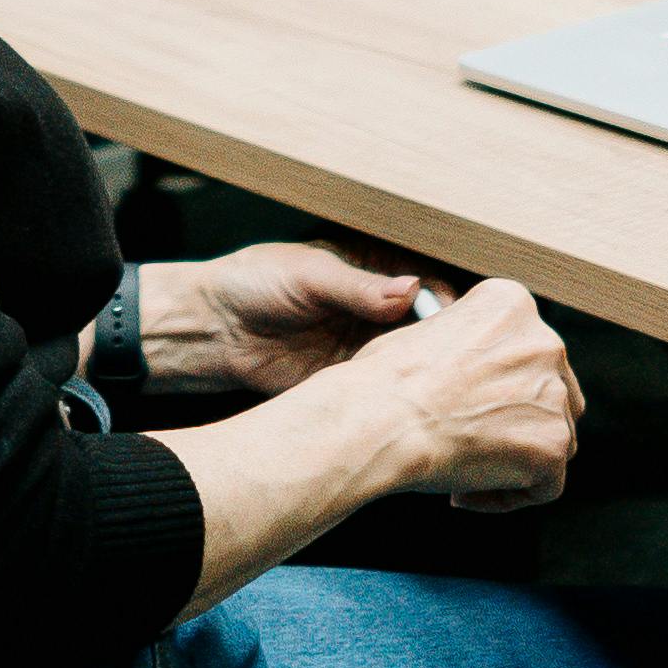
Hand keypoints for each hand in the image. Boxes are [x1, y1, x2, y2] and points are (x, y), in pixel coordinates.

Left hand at [149, 240, 433, 395]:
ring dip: (423, 368)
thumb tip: (410, 288)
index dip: (443, 297)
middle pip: (425, 323)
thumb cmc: (253, 284)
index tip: (455, 315)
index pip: (423, 280)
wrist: (212, 331)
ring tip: (437, 377)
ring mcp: (363, 345)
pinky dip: (396, 393)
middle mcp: (374, 309)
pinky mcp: (349, 379)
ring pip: (409, 358)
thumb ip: (359, 286)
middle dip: (441, 337)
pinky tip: (406, 398)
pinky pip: (382, 388)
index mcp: (370, 269)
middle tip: (454, 352)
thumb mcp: (310, 275)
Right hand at [348, 276, 582, 509]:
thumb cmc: (382, 383)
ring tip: (461, 473)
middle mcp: (544, 342)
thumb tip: (468, 378)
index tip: (464, 408)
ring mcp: (554, 395)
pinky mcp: (553, 444)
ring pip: (554, 440)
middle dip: (517, 423)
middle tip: (470, 443)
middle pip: (553, 394)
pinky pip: (545, 485)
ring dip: (513, 460)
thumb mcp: (427, 336)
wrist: (380, 421)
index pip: (528, 353)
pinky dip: (506, 496)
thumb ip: (465, 350)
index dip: (499, 388)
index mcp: (512, 305)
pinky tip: (463, 492)